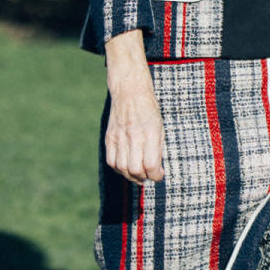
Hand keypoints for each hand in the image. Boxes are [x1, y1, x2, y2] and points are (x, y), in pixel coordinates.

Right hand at [104, 31, 164, 183]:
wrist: (130, 91)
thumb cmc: (149, 110)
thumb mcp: (160, 128)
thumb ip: (158, 150)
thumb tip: (156, 172)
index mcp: (150, 133)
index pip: (150, 165)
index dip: (156, 176)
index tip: (159, 175)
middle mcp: (133, 136)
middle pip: (135, 169)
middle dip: (144, 178)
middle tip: (149, 176)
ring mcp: (119, 137)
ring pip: (122, 168)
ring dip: (131, 176)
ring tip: (138, 173)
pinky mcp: (109, 137)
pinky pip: (111, 161)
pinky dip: (119, 169)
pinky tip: (126, 167)